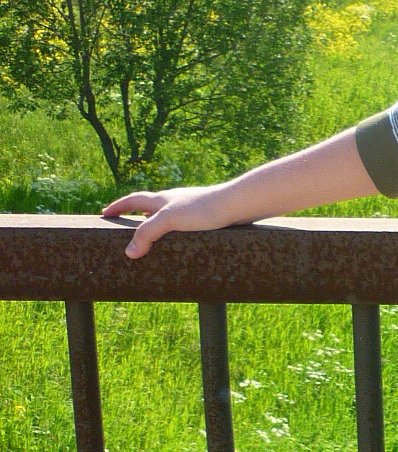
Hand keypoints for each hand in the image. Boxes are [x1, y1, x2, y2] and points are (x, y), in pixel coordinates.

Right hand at [101, 184, 231, 258]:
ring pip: (167, 216)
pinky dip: (174, 232)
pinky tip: (181, 241)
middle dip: (134, 216)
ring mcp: (190, 209)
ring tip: (150, 238)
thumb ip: (148, 233)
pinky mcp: (205, 218)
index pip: (133, 201)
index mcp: (162, 199)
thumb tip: (129, 252)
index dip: (118, 207)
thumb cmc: (204, 209)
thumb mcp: (170, 220)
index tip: (105, 213)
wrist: (238, 204)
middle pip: (148, 206)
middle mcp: (174, 201)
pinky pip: (183, 225)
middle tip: (125, 225)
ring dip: (155, 225)